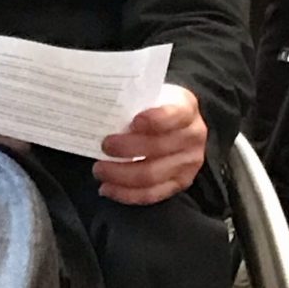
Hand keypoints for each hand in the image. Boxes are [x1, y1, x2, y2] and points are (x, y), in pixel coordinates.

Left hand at [93, 84, 206, 205]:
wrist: (173, 123)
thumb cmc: (150, 106)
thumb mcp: (146, 95)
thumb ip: (130, 99)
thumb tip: (96, 103)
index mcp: (185, 107)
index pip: (174, 114)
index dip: (155, 119)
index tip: (133, 122)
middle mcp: (193, 136)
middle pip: (158, 148)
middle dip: (126, 150)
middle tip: (103, 147)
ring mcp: (189, 162)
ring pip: (152, 175)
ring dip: (120, 175)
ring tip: (99, 170)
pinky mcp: (180, 183)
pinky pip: (152, 194)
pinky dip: (126, 194)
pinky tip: (107, 189)